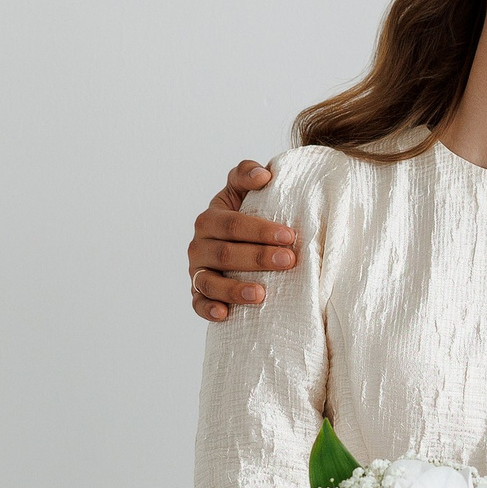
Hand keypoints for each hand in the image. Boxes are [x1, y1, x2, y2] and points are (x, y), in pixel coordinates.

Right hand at [190, 161, 300, 321]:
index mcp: (210, 219)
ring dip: (234, 289)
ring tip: (261, 294)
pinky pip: (198, 304)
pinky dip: (208, 309)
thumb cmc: (244, 216)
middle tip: (289, 261)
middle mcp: (199, 245)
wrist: (233, 242)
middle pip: (226, 253)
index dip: (260, 230)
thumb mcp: (242, 191)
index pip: (233, 224)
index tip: (289, 236)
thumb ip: (247, 174)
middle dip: (258, 258)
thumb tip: (264, 174)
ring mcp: (197, 271)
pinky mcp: (197, 293)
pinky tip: (224, 314)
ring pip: (211, 282)